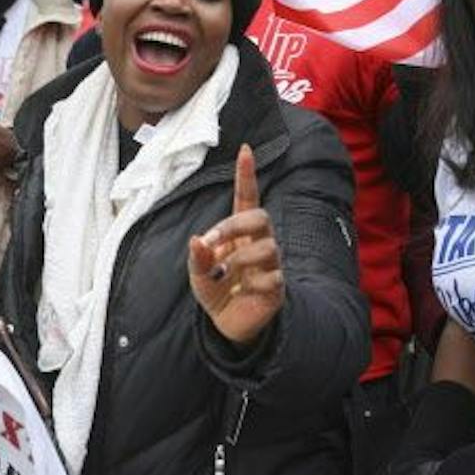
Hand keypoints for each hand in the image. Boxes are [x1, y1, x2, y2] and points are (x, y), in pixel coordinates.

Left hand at [188, 146, 282, 347]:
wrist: (229, 323)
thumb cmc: (216, 288)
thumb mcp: (198, 274)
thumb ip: (197, 257)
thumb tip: (197, 239)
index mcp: (238, 232)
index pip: (246, 197)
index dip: (246, 174)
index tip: (245, 150)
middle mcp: (258, 241)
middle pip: (260, 217)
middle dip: (234, 225)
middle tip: (211, 241)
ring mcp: (270, 263)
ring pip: (267, 246)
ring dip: (238, 260)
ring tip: (221, 274)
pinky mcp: (277, 285)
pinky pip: (272, 277)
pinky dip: (252, 285)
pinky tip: (243, 292)